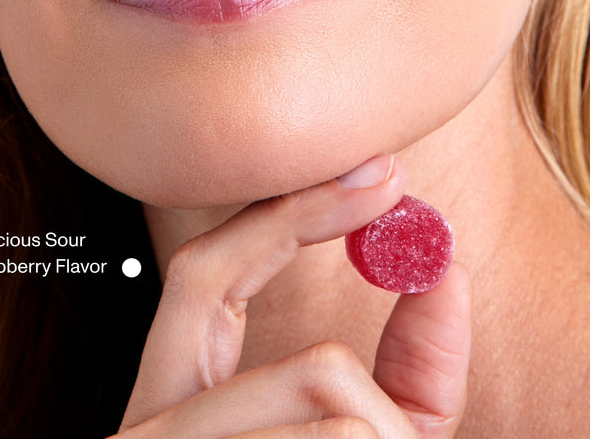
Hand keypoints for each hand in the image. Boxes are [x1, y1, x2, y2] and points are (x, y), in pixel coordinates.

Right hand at [116, 158, 470, 437]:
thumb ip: (412, 369)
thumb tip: (445, 268)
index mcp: (184, 395)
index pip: (209, 265)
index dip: (289, 208)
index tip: (379, 174)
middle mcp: (144, 420)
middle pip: (203, 275)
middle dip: (301, 216)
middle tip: (390, 186)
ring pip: (313, 388)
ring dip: (390, 422)